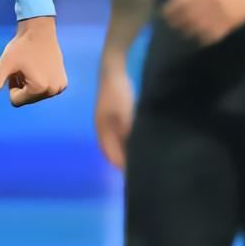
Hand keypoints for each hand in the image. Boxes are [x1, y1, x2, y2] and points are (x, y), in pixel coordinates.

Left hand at [0, 16, 67, 106]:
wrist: (40, 31)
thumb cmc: (21, 46)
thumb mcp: (6, 63)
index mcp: (38, 88)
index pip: (16, 101)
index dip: (12, 85)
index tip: (16, 71)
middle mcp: (52, 91)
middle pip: (27, 99)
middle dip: (22, 86)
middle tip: (24, 68)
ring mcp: (60, 87)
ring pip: (37, 95)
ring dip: (31, 84)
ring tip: (32, 67)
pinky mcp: (64, 83)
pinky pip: (46, 90)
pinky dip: (41, 82)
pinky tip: (41, 67)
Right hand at [94, 54, 133, 169]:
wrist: (113, 70)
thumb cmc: (118, 94)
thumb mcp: (126, 115)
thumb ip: (130, 134)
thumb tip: (137, 152)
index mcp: (102, 132)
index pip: (113, 157)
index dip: (124, 167)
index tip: (139, 175)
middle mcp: (102, 130)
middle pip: (112, 152)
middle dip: (125, 161)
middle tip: (142, 168)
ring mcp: (106, 122)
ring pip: (116, 144)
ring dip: (126, 151)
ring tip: (142, 157)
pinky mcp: (112, 116)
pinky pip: (120, 135)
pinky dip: (128, 141)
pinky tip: (139, 140)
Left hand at [162, 0, 244, 45]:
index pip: (180, 0)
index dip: (171, 8)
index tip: (165, 13)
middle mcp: (206, 2)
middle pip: (185, 15)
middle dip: (176, 21)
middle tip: (171, 26)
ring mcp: (216, 16)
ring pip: (195, 27)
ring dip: (187, 31)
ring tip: (183, 33)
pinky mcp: (226, 27)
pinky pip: (209, 36)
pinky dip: (203, 38)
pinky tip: (200, 38)